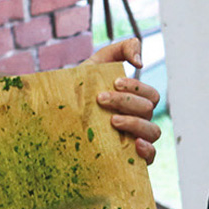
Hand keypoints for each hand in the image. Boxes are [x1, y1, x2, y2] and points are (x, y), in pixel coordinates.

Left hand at [87, 39, 161, 163]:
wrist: (55, 119)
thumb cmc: (80, 91)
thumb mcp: (97, 64)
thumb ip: (122, 49)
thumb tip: (141, 62)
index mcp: (136, 100)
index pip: (150, 94)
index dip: (136, 87)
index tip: (114, 82)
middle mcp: (140, 120)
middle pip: (149, 109)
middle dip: (126, 101)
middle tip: (101, 99)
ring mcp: (136, 139)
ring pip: (153, 131)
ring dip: (135, 123)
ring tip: (112, 120)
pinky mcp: (131, 159)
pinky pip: (150, 158)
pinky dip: (147, 150)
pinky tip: (135, 144)